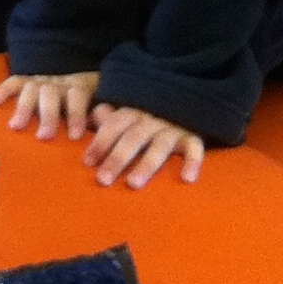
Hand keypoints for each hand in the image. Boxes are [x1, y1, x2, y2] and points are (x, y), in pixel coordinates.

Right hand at [0, 71, 100, 138]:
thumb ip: (95, 125)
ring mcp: (40, 81)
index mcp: (76, 89)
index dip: (76, 115)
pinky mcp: (26, 80)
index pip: (77, 97)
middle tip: (43, 136)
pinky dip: (2, 92)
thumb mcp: (94, 110)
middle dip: (47, 115)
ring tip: (15, 127)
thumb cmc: (83, 106)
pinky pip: (13, 82)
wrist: (71, 79)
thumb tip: (98, 148)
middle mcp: (57, 83)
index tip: (75, 137)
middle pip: (51, 94)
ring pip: (31, 89)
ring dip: (24, 108)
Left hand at [83, 103, 203, 187]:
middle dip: (117, 158)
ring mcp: (174, 127)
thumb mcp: (129, 112)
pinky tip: (187, 179)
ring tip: (132, 184)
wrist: (188, 99)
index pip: (114, 125)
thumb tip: (91, 118)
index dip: (100, 142)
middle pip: (133, 138)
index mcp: (133, 112)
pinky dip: (193, 162)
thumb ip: (110, 117)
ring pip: (160, 146)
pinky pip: (195, 148)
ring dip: (146, 164)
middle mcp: (152, 118)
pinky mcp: (194, 135)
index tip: (87, 163)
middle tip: (102, 180)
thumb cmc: (149, 116)